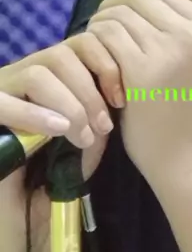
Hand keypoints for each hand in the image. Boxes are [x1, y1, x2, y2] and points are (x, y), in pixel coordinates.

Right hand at [0, 32, 125, 181]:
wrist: (13, 208)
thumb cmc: (49, 172)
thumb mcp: (80, 141)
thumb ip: (97, 121)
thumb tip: (112, 108)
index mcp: (50, 72)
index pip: (82, 42)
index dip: (106, 63)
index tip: (120, 99)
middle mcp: (23, 73)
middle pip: (62, 53)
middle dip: (90, 90)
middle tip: (104, 127)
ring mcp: (1, 90)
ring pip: (38, 73)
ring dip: (68, 103)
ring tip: (81, 137)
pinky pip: (2, 103)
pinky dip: (33, 114)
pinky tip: (57, 130)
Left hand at [86, 0, 191, 179]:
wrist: (180, 151)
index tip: (122, 19)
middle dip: (112, 8)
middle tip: (102, 28)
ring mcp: (166, 52)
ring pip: (116, 15)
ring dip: (99, 25)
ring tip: (97, 43)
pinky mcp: (140, 71)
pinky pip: (106, 37)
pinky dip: (94, 43)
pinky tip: (95, 59)